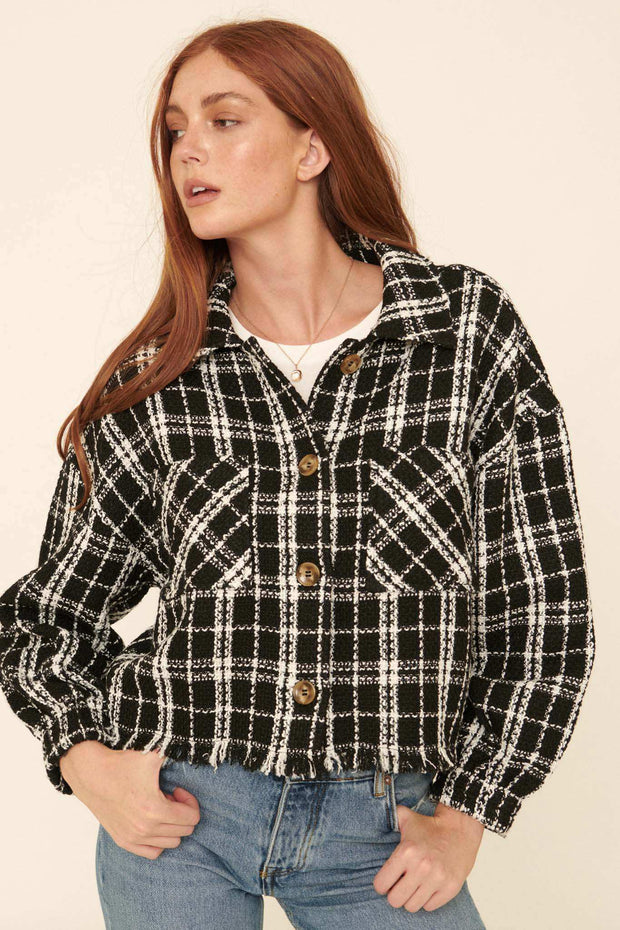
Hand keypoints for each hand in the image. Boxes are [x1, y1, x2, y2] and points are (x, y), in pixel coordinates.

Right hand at [59, 740, 200, 858]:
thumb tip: (190, 745)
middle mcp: (145, 829)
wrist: (91, 773)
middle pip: (184, 831)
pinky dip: (159, 840)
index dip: (190, 801)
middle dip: (182, 812)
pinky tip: (152, 822)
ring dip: (171, 825)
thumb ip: (175, 749)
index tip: (177, 790)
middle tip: (169, 797)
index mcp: (155, 810)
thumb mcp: (152, 754)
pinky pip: (153, 852)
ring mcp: (133, 838)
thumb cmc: (122, 763)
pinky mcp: (123, 841)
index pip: (192, 818)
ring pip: (171, 843)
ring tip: (160, 807)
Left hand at [373, 800, 483, 911]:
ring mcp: (437, 879)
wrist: (460, 829)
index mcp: (406, 852)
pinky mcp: (450, 888)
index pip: (381, 884)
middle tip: (400, 885)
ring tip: (414, 886)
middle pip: (395, 900)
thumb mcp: (406, 817)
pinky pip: (429, 907)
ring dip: (411, 898)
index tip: (386, 880)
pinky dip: (427, 899)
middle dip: (395, 894)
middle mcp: (421, 867)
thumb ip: (389, 817)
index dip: (381, 884)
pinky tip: (428, 887)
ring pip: (412, 906)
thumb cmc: (430, 826)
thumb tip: (373, 814)